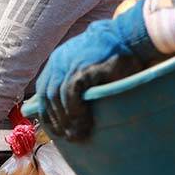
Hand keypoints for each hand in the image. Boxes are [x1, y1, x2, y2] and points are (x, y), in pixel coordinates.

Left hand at [35, 0, 153, 139]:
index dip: (47, 112)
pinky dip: (73, 109)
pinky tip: (82, 121)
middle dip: (55, 119)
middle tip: (68, 137)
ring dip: (65, 118)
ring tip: (76, 134)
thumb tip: (76, 113)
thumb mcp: (90, 69)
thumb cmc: (115, 57)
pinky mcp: (83, 68)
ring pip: (56, 96)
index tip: (55, 130)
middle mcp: (59, 61)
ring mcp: (69, 63)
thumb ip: (79, 86)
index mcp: (58, 62)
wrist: (129, 38)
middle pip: (47, 95)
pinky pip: (70, 92)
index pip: (44, 90)